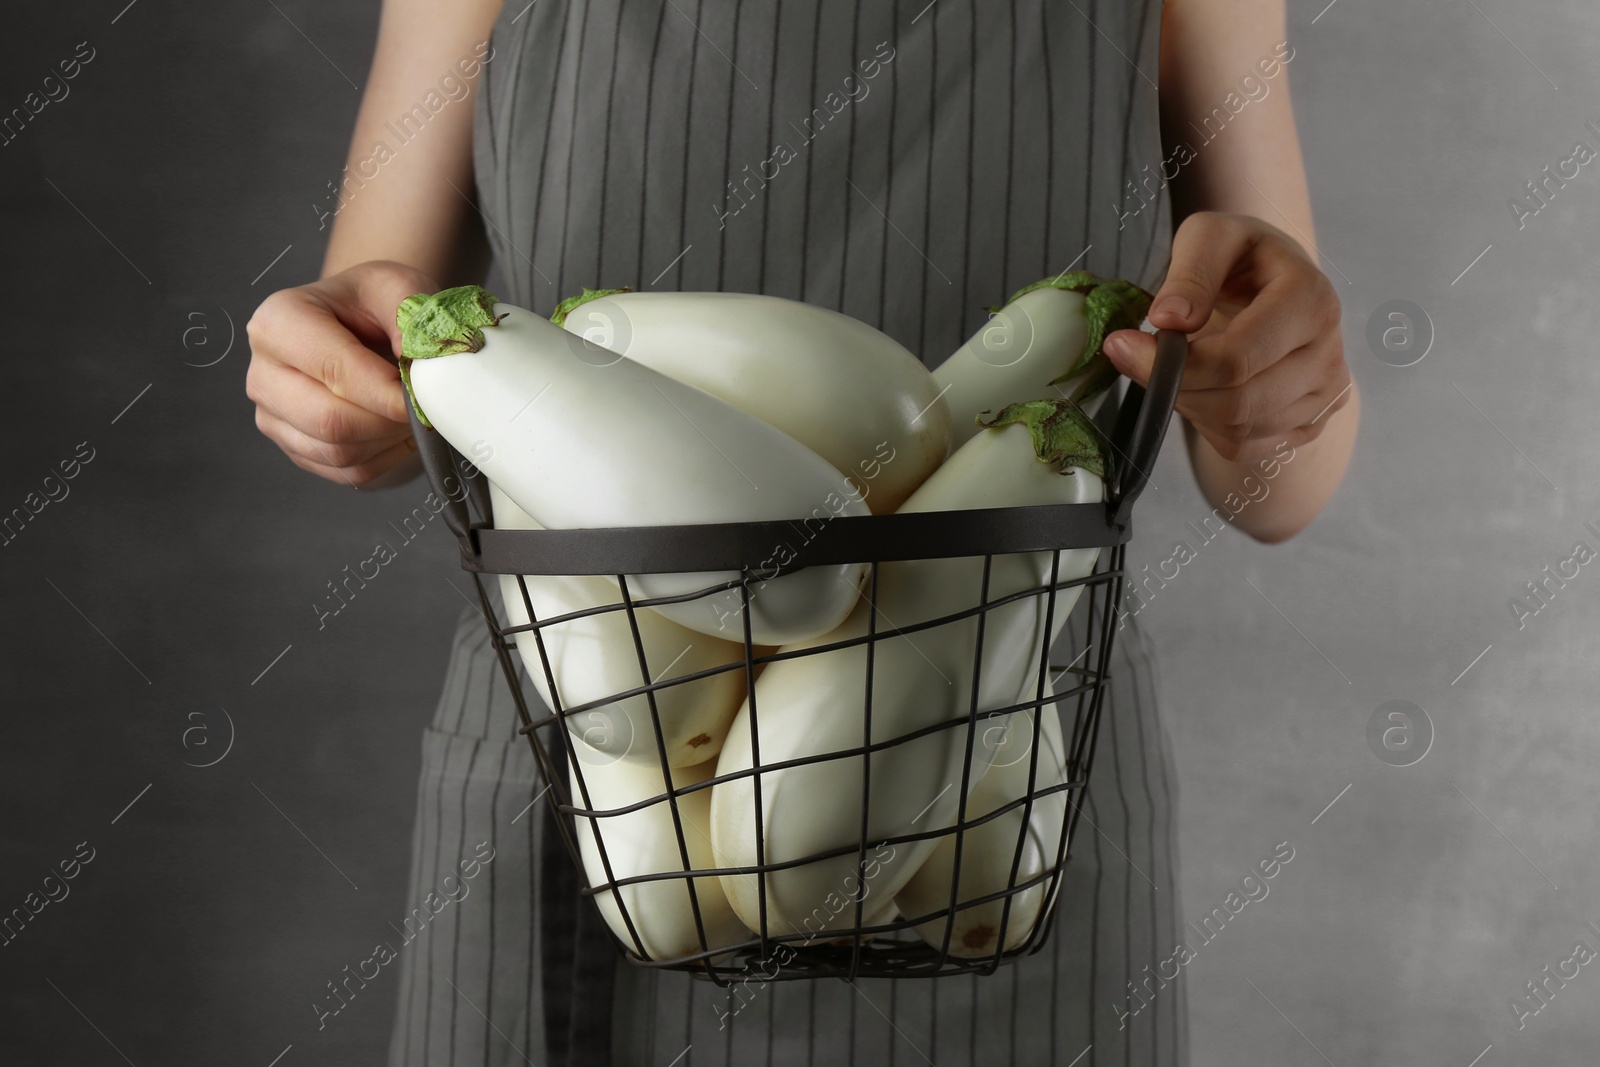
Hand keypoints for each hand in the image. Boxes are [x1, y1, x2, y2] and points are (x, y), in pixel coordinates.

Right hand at [246, 260, 436, 488]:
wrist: (359, 323)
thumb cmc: (373, 305)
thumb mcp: (398, 288)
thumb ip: (412, 318)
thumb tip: (419, 367)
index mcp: (279, 322)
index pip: (335, 371)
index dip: (387, 392)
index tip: (423, 397)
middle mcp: (264, 371)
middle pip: (331, 422)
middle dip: (389, 421)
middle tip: (422, 406)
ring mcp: (273, 415)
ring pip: (340, 452)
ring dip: (389, 440)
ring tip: (409, 411)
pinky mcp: (294, 447)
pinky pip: (346, 471)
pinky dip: (383, 457)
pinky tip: (395, 429)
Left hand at [1102, 211, 1350, 464]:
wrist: (1272, 282)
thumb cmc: (1240, 258)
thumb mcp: (1209, 237)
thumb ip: (1190, 271)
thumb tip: (1170, 319)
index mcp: (1311, 300)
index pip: (1238, 359)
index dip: (1174, 364)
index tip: (1123, 345)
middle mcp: (1327, 352)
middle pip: (1238, 402)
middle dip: (1176, 387)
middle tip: (1141, 360)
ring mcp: (1325, 394)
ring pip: (1239, 429)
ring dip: (1189, 405)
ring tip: (1177, 367)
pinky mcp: (1310, 423)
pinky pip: (1245, 446)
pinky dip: (1208, 425)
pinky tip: (1202, 388)